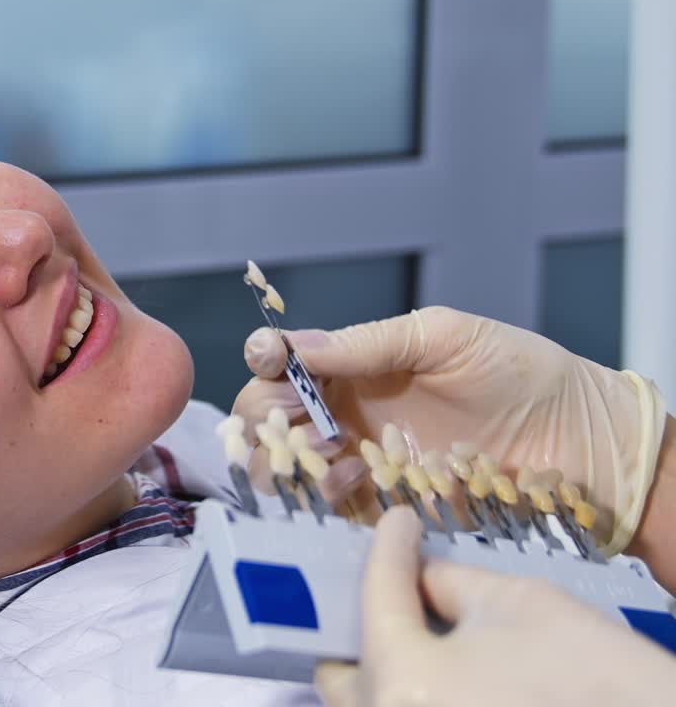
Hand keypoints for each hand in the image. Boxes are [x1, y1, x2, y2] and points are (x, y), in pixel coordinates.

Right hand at [232, 306, 665, 553]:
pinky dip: (326, 493)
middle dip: (264, 413)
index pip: (282, 359)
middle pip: (268, 413)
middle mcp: (346, 408)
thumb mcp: (441, 336)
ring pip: (287, 463)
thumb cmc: (516, 370)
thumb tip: (298, 345)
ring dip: (287, 456)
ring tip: (324, 447)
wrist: (577, 437)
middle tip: (293, 415)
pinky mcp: (386, 503)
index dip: (266, 357)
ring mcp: (363, 458)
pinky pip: (333, 506)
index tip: (273, 359)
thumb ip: (368, 343)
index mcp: (353, 362)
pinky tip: (354, 479)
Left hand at [316, 506, 675, 706]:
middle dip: (357, 626)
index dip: (389, 547)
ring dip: (380, 665)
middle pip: (342, 675)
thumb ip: (449, 583)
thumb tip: (419, 575)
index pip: (377, 594)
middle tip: (387, 588)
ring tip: (407, 625)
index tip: (397, 520)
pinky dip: (412, 693)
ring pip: (371, 705)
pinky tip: (439, 667)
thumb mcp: (516, 602)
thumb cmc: (588, 669)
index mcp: (404, 679)